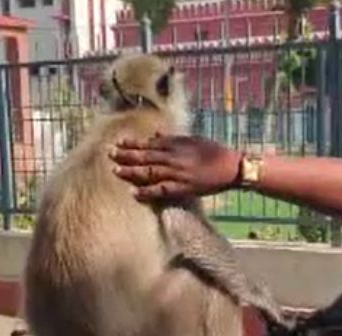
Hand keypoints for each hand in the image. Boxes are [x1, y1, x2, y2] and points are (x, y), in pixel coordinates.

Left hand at [109, 134, 241, 201]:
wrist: (232, 167)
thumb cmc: (214, 152)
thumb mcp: (193, 140)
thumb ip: (172, 139)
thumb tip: (154, 137)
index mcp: (177, 144)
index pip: (149, 143)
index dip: (132, 143)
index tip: (118, 142)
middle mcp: (175, 157)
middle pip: (145, 156)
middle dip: (126, 155)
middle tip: (110, 154)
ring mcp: (178, 173)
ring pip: (150, 172)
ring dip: (132, 171)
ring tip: (116, 170)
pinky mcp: (184, 188)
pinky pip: (161, 190)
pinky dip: (147, 191)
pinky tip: (134, 193)